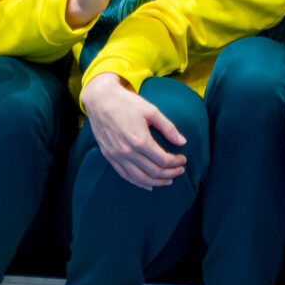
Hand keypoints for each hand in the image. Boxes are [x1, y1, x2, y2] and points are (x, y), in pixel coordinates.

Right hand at [81, 71, 189, 188]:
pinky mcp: (109, 157)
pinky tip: (148, 184)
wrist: (100, 100)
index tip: (183, 159)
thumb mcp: (151, 111)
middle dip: (170, 173)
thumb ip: (168, 128)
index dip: (176, 162)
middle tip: (180, 170)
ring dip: (157, 182)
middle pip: (154, 171)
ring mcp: (117, 156)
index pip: (163, 160)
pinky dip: (138, 183)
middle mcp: (128, 152)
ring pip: (140, 178)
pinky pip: (125, 175)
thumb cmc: (127, 103)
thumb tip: (183, 142)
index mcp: (140, 140)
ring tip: (168, 180)